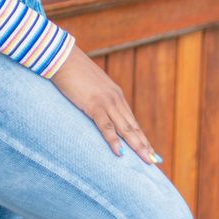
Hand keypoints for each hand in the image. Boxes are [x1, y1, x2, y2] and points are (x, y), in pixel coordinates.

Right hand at [50, 45, 159, 164]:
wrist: (63, 57)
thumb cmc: (73, 70)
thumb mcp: (90, 85)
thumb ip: (96, 97)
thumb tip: (96, 108)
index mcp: (115, 95)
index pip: (131, 120)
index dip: (141, 136)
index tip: (150, 149)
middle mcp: (115, 99)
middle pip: (133, 126)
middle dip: (144, 145)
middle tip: (155, 161)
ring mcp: (106, 102)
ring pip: (125, 128)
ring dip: (137, 146)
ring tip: (147, 160)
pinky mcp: (93, 104)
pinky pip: (106, 126)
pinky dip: (113, 140)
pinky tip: (120, 153)